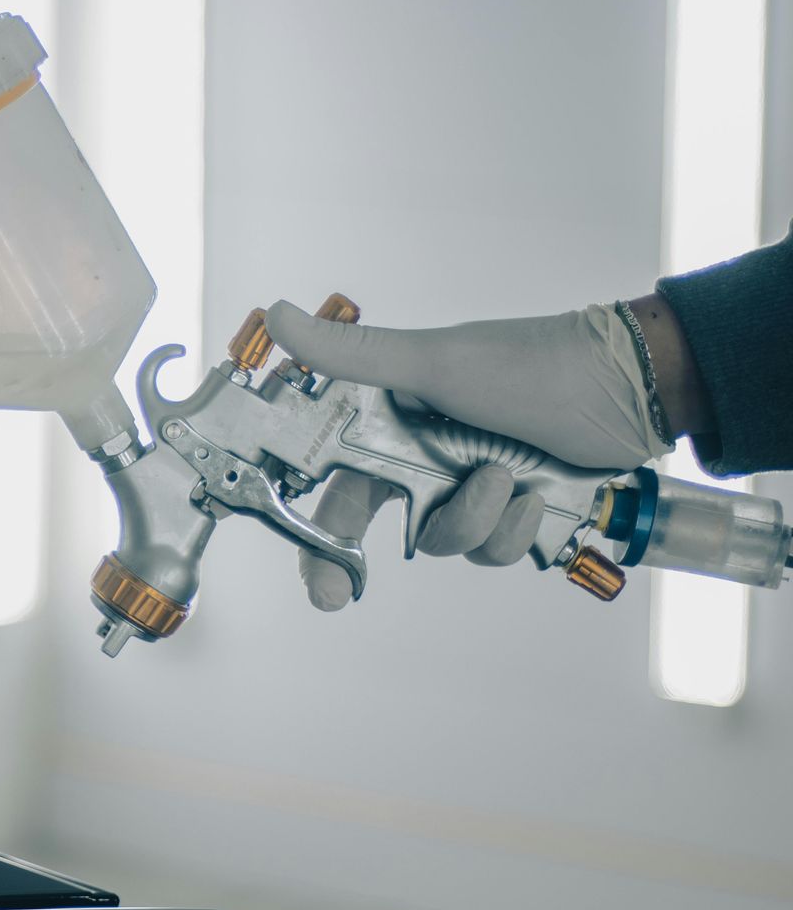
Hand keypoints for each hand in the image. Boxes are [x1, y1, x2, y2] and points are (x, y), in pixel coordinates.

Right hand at [265, 300, 677, 610]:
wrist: (632, 390)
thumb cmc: (534, 365)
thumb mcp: (436, 362)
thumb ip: (356, 354)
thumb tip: (277, 316)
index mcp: (395, 420)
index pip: (332, 475)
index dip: (308, 522)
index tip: (294, 560)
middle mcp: (424, 456)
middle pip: (371, 522)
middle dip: (349, 563)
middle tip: (337, 593)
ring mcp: (467, 485)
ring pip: (440, 540)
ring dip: (472, 520)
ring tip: (505, 477)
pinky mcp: (510, 511)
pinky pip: (491, 548)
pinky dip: (512, 529)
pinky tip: (534, 498)